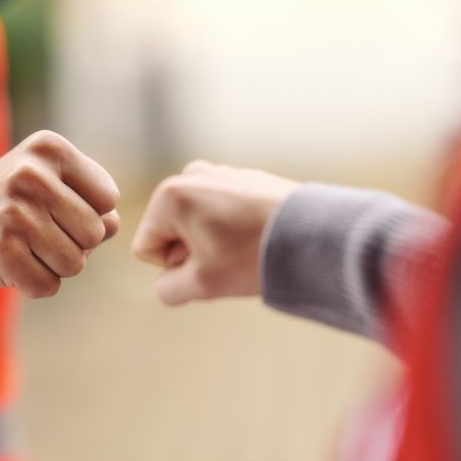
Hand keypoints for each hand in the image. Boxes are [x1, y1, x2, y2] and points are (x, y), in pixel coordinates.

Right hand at [0, 130, 120, 299]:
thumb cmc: (7, 204)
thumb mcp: (47, 183)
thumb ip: (91, 201)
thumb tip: (112, 226)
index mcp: (48, 148)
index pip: (108, 198)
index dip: (89, 213)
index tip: (54, 208)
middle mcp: (31, 174)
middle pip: (96, 233)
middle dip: (74, 243)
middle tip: (37, 232)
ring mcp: (14, 213)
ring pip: (76, 264)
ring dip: (54, 266)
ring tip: (24, 246)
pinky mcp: (0, 251)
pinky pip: (48, 286)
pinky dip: (33, 284)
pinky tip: (10, 263)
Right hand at [131, 161, 297, 304]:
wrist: (314, 235)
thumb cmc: (253, 256)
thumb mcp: (202, 284)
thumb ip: (168, 288)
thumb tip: (168, 282)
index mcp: (169, 196)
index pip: (147, 248)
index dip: (175, 266)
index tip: (209, 262)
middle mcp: (189, 176)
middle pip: (171, 232)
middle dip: (193, 251)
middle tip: (228, 257)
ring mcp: (218, 172)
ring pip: (196, 224)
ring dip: (213, 241)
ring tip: (244, 247)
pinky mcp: (242, 178)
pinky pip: (221, 213)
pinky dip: (232, 228)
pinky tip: (256, 236)